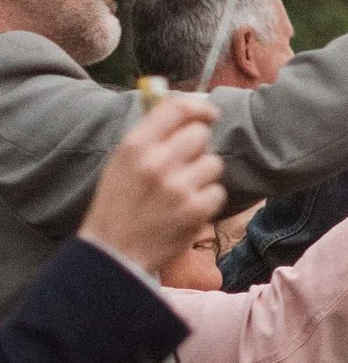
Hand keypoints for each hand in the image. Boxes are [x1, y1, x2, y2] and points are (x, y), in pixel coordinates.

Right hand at [81, 96, 223, 278]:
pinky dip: (207, 200)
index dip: (198, 108)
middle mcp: (157, 162)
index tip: (208, 115)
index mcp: (135, 146)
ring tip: (182, 191)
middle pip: (200, 134)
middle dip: (197, 148)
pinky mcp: (194, 211)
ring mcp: (178, 187)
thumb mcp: (120, 163)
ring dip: (203, 175)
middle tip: (184, 165)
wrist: (113, 254)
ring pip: (213, 163)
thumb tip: (186, 112)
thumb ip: (150, 136)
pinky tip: (188, 209)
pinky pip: (218, 191)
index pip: (176, 108)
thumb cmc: (118, 206)